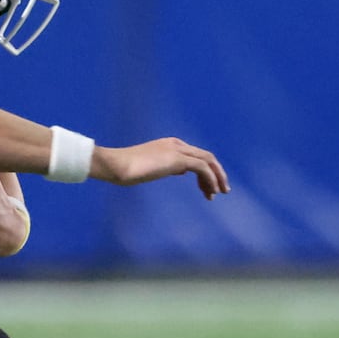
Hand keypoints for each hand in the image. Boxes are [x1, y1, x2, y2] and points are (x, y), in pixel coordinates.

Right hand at [95, 138, 230, 199]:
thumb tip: (180, 170)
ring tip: (220, 193)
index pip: (194, 155)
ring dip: (217, 177)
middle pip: (206, 156)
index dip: (205, 172)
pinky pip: (203, 168)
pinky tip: (211, 192)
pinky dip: (210, 180)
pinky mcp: (178, 159)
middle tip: (222, 190)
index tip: (207, 188)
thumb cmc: (124, 169)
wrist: (116, 165)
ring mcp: (177, 150)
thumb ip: (166, 167)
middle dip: (217, 173)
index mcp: (169, 144)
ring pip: (208, 160)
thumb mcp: (149, 168)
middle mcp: (176, 144)